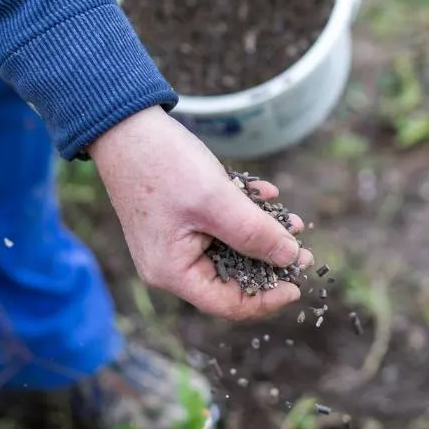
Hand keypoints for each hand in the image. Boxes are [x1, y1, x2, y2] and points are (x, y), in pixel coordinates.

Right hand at [88, 106, 311, 319]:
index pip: (227, 303)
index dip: (268, 299)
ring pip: (229, 248)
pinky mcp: (178, 219)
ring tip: (291, 221)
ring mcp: (174, 241)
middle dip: (269, 262)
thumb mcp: (218, 201)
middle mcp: (171, 263)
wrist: (126, 125)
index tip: (298, 284)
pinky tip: (265, 194)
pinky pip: (218, 226)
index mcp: (173, 271)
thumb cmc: (164, 165)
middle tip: (302, 249)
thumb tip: (290, 257)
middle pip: (230, 277)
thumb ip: (255, 233)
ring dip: (261, 234)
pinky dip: (243, 213)